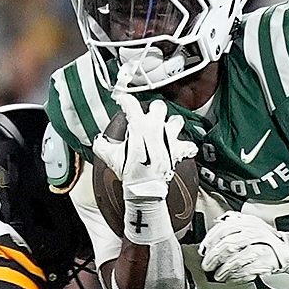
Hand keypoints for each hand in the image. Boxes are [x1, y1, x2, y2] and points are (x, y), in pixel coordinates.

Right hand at [92, 88, 194, 243]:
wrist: (145, 188)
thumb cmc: (131, 172)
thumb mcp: (111, 157)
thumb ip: (102, 145)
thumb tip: (99, 141)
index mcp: (139, 125)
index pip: (131, 103)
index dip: (124, 100)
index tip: (122, 101)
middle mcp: (156, 127)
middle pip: (159, 106)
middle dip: (154, 110)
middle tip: (149, 117)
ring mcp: (169, 138)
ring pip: (177, 121)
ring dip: (172, 124)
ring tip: (167, 130)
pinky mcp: (178, 150)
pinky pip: (189, 146)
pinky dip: (186, 147)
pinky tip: (182, 148)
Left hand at [199, 212, 288, 282]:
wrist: (288, 250)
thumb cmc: (266, 239)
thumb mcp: (251, 224)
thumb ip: (234, 222)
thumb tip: (216, 223)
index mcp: (248, 222)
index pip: (223, 229)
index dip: (210, 240)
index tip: (204, 250)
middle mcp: (254, 233)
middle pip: (228, 245)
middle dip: (214, 257)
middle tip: (207, 265)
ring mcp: (261, 248)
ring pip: (236, 260)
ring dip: (224, 270)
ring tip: (218, 275)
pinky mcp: (265, 262)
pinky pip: (247, 271)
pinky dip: (236, 277)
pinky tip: (231, 279)